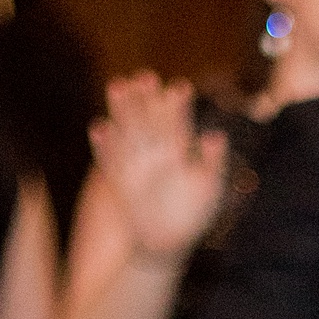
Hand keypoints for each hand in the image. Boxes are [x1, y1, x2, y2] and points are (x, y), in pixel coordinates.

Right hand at [89, 73, 227, 260]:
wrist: (165, 240)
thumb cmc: (191, 214)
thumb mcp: (208, 189)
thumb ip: (213, 163)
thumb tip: (218, 136)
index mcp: (177, 146)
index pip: (177, 118)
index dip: (178, 102)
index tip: (182, 89)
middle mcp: (152, 147)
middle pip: (147, 114)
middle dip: (146, 95)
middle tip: (147, 77)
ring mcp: (133, 159)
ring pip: (125, 127)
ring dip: (121, 107)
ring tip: (118, 85)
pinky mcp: (117, 176)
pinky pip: (107, 157)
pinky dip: (103, 144)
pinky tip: (100, 127)